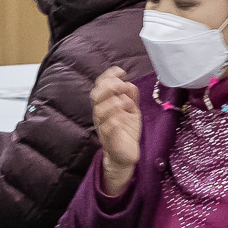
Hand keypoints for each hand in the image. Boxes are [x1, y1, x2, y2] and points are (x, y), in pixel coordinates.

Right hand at [91, 66, 142, 194]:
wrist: (125, 155)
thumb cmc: (126, 130)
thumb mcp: (131, 109)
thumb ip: (130, 96)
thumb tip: (130, 83)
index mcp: (104, 104)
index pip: (100, 85)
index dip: (108, 76)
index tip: (121, 72)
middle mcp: (101, 114)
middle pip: (96, 95)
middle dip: (109, 86)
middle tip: (121, 85)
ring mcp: (104, 127)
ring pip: (100, 110)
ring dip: (111, 102)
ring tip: (124, 102)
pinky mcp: (110, 139)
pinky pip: (108, 128)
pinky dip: (114, 120)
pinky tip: (121, 117)